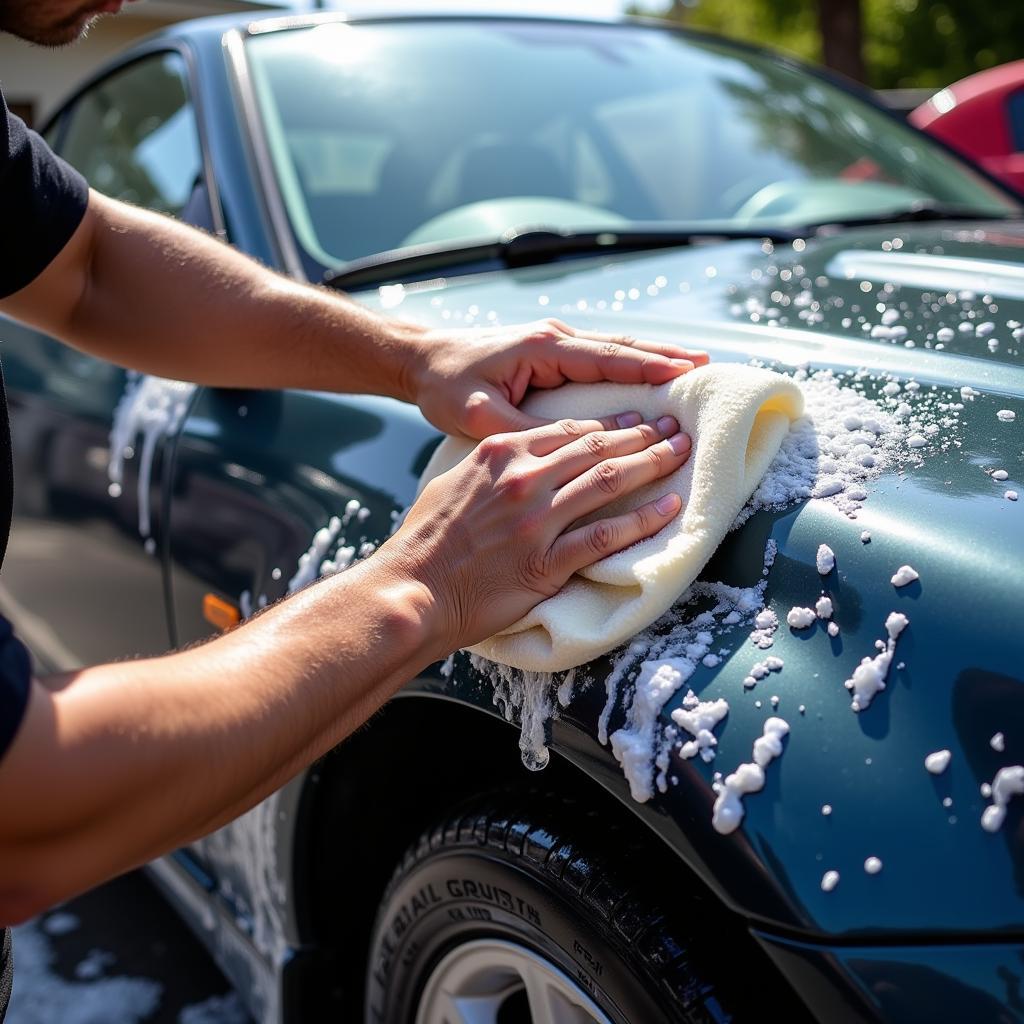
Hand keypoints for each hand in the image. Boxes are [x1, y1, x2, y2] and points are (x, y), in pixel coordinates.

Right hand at [376, 412, 691, 656]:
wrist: (412, 589)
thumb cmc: (425, 541)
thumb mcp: (452, 482)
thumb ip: (490, 465)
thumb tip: (517, 459)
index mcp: (500, 454)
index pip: (568, 429)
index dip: (609, 423)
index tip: (635, 420)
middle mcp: (523, 479)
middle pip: (597, 447)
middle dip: (641, 435)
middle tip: (672, 428)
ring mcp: (537, 520)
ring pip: (609, 481)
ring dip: (651, 464)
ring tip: (680, 454)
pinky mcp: (546, 561)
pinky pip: (605, 536)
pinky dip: (642, 520)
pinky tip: (668, 508)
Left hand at [408, 318, 708, 438]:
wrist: (421, 362)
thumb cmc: (446, 387)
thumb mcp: (477, 414)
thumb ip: (523, 427)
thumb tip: (571, 443)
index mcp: (542, 348)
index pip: (607, 358)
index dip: (648, 367)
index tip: (687, 373)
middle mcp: (554, 338)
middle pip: (621, 347)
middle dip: (665, 356)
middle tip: (708, 364)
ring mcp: (554, 342)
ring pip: (614, 348)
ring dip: (653, 356)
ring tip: (694, 364)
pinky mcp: (550, 352)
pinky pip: (600, 356)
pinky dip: (630, 362)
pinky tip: (651, 371)